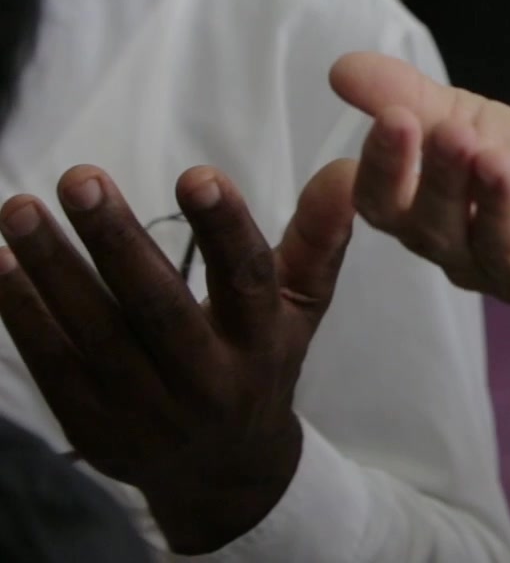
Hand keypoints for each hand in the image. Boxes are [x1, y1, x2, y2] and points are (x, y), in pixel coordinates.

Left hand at [0, 165, 356, 552]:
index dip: (225, 227)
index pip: (248, 279)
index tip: (196, 174)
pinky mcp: (96, 429)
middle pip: (158, 307)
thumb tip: (345, 169)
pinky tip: (4, 263)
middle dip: (116, 240)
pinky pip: (54, 366)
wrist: (224, 471)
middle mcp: (209, 380)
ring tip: (20, 208)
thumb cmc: (261, 363)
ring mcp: (148, 411)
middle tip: (80, 178)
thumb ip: (318, 237)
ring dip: (53, 269)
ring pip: (96, 334)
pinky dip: (25, 313)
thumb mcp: (301, 307)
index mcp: (263, 341)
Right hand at [327, 52, 509, 315]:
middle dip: (440, 176)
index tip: (393, 119)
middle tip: (450, 131)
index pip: (384, 200)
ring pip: (497, 247)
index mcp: (422, 212)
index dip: (384, 165)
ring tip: (497, 160)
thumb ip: (406, 97)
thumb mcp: (463, 120)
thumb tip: (340, 66)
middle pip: (436, 224)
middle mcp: (459, 251)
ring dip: (496, 204)